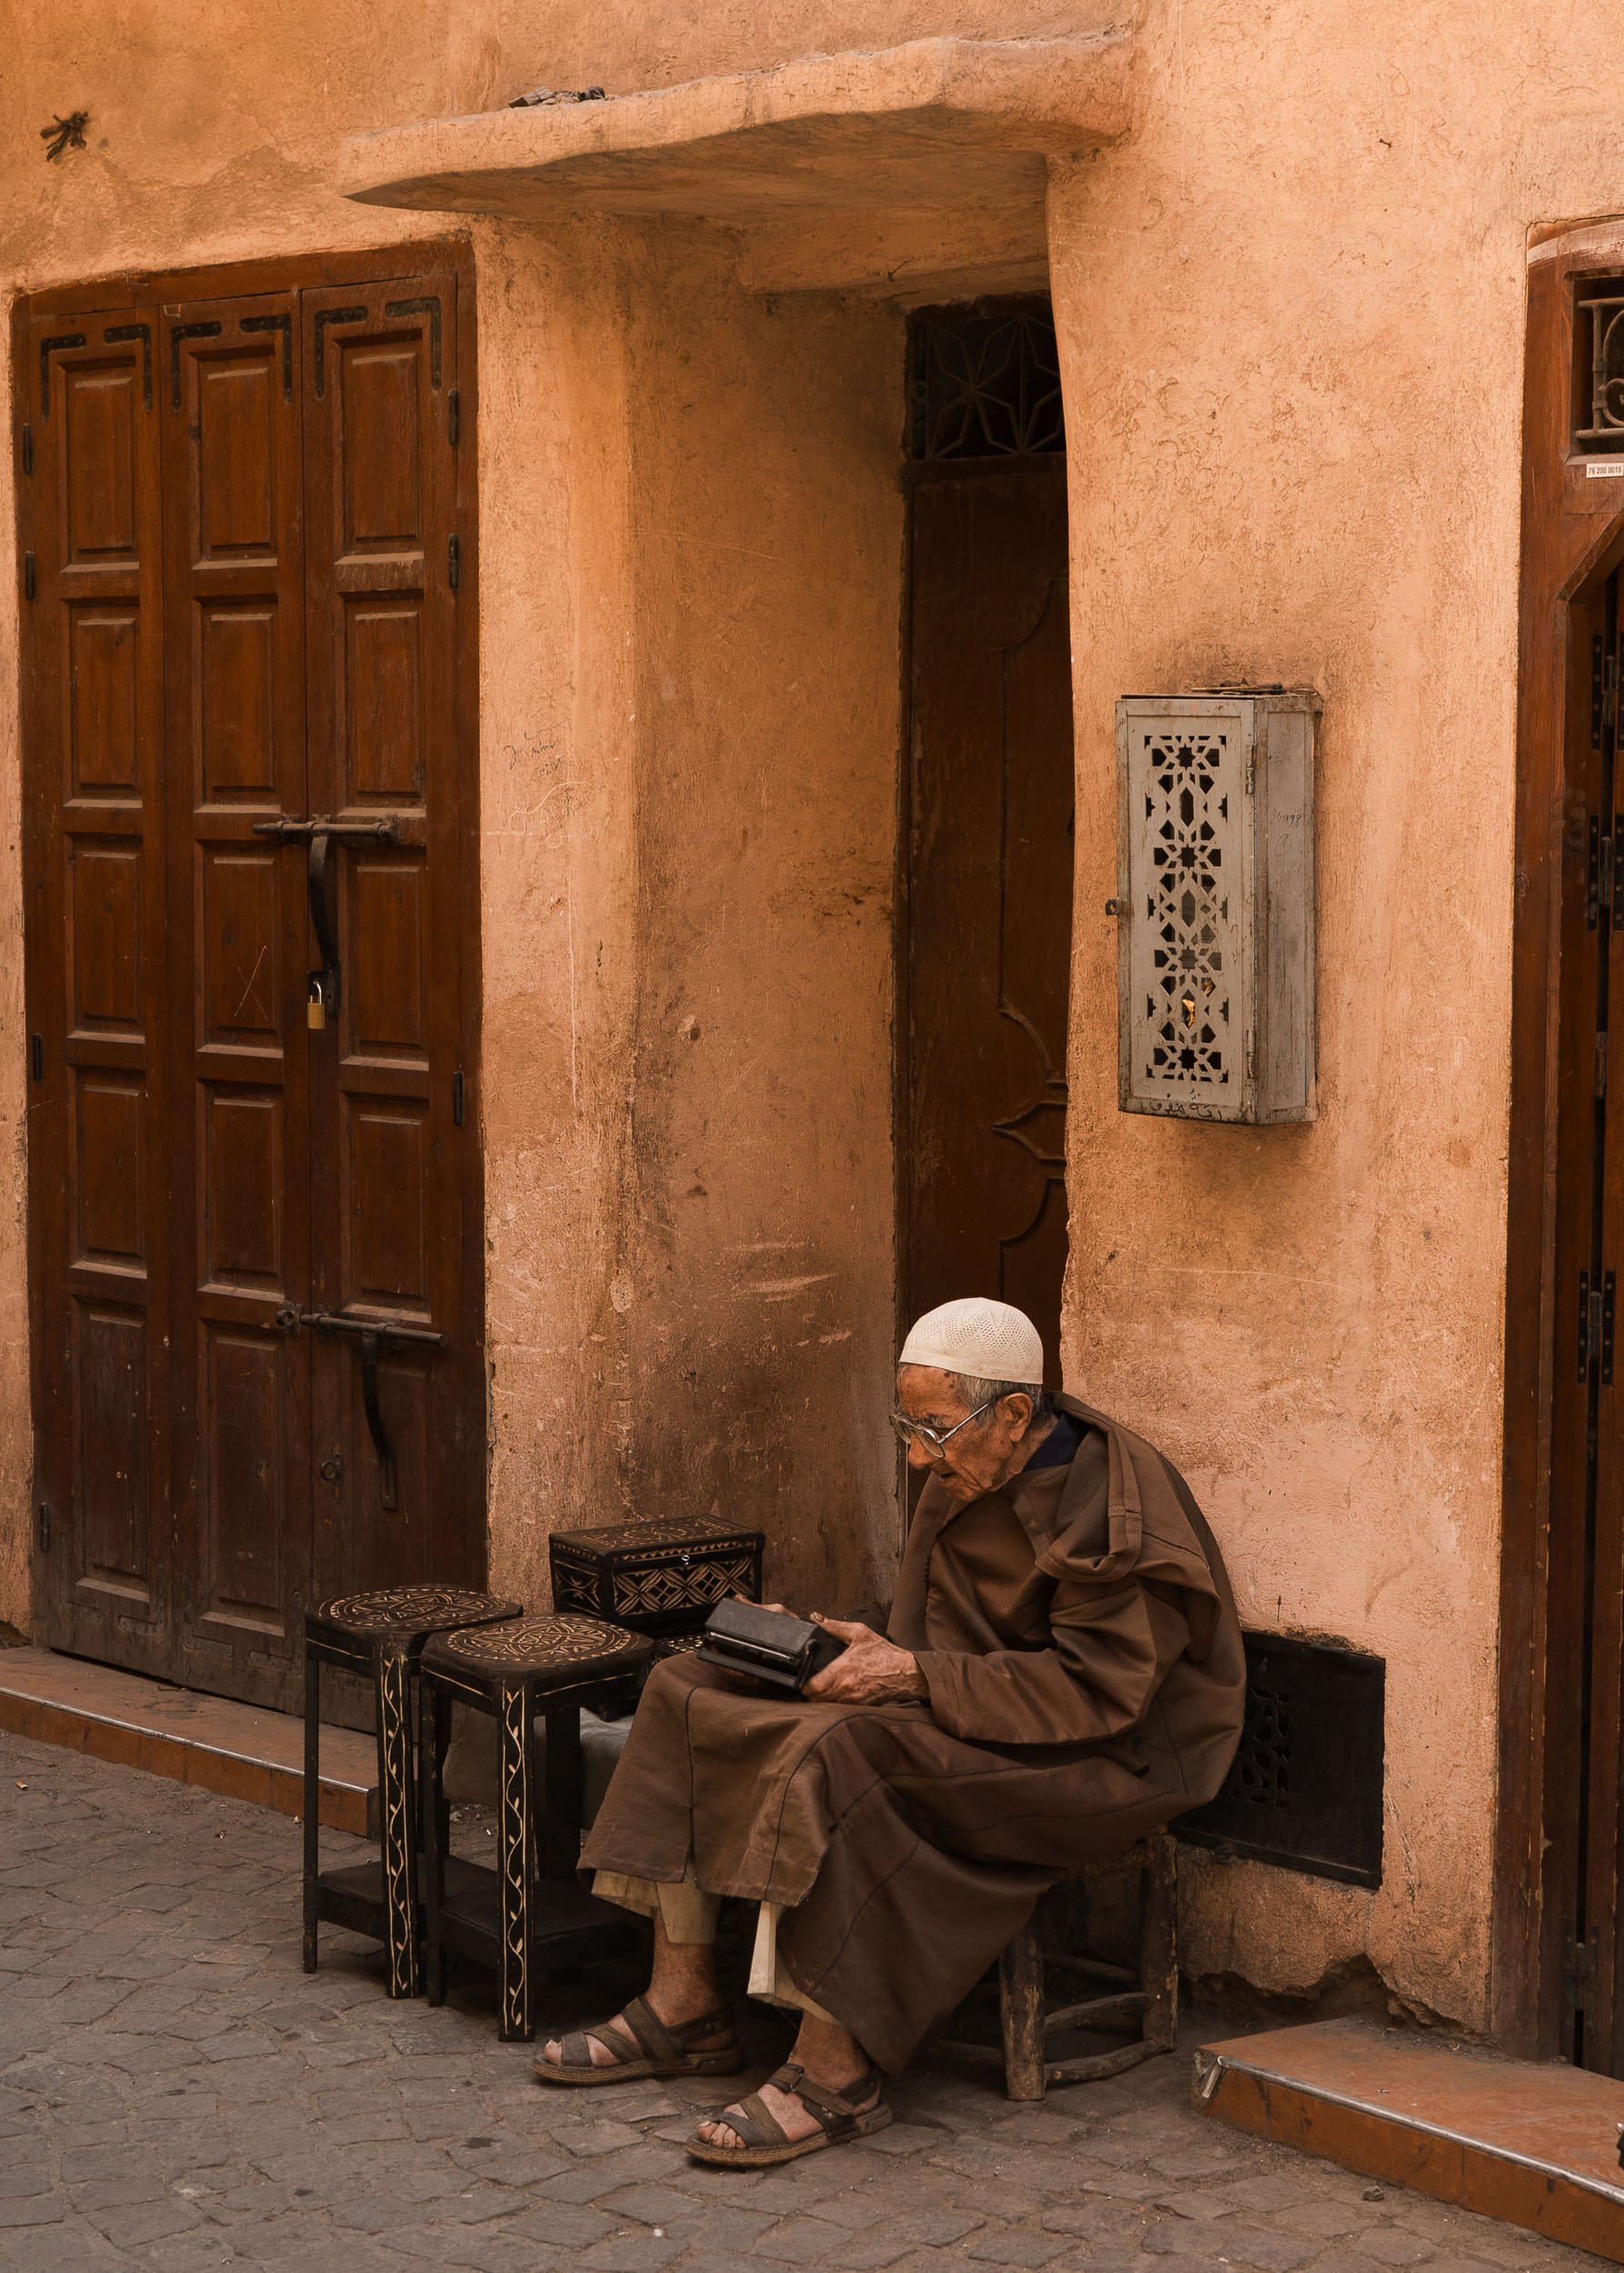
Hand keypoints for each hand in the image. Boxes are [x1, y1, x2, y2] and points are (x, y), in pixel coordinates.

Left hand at [804, 1615, 926, 1703]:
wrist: (906, 1673)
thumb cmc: (884, 1653)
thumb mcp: (860, 1633)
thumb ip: (835, 1626)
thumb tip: (817, 1618)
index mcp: (842, 1669)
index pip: (811, 1687)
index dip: (803, 1684)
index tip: (802, 1678)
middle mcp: (845, 1687)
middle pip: (815, 1699)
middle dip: (809, 1693)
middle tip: (809, 1684)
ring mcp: (852, 1699)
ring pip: (826, 1706)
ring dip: (820, 1699)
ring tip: (821, 1689)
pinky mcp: (859, 1706)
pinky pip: (839, 1709)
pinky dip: (834, 1704)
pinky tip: (836, 1694)